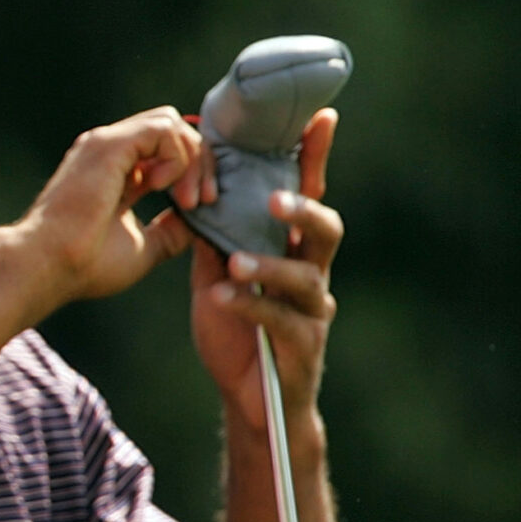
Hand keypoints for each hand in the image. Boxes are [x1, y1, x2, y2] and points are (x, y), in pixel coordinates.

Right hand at [17, 106, 216, 303]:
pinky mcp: (109, 145)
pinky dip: (175, 157)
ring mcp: (106, 144)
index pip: (166, 147)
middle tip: (203, 200)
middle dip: (200, 160)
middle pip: (173, 128)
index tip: (202, 206)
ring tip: (187, 200)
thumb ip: (172, 230)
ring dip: (192, 159)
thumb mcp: (145, 247)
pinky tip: (161, 187)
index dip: (194, 169)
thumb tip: (200, 221)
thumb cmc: (86, 264)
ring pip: (170, 123)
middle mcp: (109, 151)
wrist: (49, 266)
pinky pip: (162, 129)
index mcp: (116, 171)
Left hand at [188, 108, 342, 428]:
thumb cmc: (237, 336)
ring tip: (236, 260)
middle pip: (327, 231)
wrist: (251, 404)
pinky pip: (279, 321)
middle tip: (273, 198)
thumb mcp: (216, 279)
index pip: (308, 198)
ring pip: (305, 278)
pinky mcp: (300, 349)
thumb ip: (213, 240)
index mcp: (293, 253)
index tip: (320, 117)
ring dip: (269, 264)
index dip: (315, 160)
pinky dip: (249, 305)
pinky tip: (222, 297)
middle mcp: (312, 277)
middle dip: (303, 209)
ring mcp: (311, 314)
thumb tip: (193, 194)